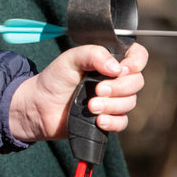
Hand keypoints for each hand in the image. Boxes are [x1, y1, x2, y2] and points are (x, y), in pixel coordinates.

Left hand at [8, 42, 147, 142]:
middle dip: (119, 87)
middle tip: (97, 90)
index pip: (137, 56)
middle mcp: (114, 80)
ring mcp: (112, 100)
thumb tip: (116, 67)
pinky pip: (122, 122)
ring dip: (112, 105)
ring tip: (91, 106)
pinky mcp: (107, 118)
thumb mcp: (69, 59)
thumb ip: (92, 54)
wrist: (38, 106)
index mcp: (108, 61)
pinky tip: (98, 121)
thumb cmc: (54, 79)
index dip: (136, 62)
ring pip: (130, 102)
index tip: (121, 69)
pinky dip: (113, 122)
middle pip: (137, 82)